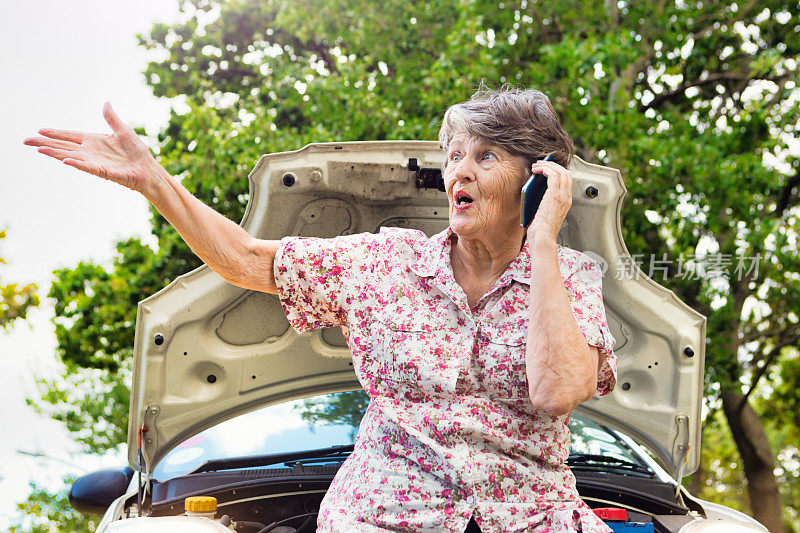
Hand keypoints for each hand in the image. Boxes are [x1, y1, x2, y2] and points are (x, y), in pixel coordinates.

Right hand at [23, 102, 158, 193]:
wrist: (148, 168)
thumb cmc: (136, 152)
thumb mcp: (123, 130)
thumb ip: (112, 118)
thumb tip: (106, 103)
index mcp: (94, 141)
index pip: (69, 136)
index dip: (55, 133)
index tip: (40, 130)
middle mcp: (90, 152)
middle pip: (63, 146)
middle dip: (45, 143)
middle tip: (26, 140)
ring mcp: (95, 162)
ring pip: (70, 156)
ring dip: (55, 153)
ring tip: (39, 149)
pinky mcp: (103, 171)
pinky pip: (88, 167)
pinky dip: (77, 163)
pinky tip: (65, 160)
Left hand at [526, 160, 571, 242]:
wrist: (542, 239)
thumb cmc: (540, 231)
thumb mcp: (543, 212)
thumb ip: (543, 200)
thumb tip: (534, 188)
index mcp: (565, 202)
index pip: (566, 180)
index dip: (557, 170)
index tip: (546, 168)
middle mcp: (567, 198)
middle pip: (565, 172)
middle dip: (552, 165)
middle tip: (540, 164)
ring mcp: (562, 196)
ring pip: (560, 171)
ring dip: (547, 165)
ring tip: (536, 165)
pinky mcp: (554, 195)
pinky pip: (552, 174)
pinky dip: (544, 168)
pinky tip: (535, 169)